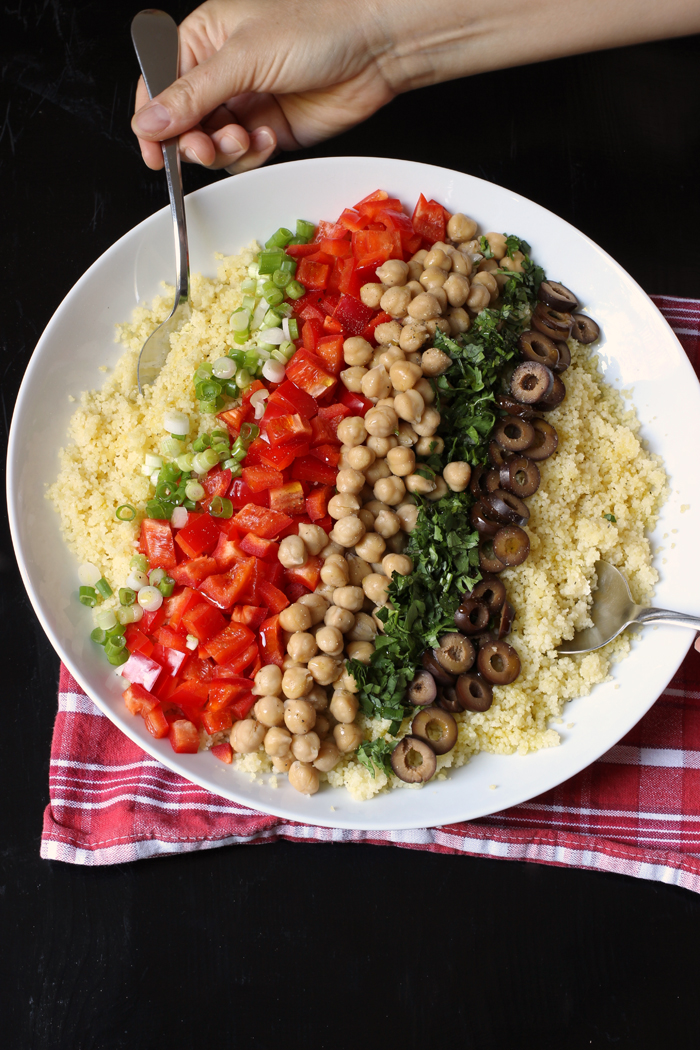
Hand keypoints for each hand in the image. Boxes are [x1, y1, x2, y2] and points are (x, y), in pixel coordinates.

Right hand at [131, 0, 397, 173]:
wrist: (373, 50)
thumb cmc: (316, 28)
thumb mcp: (243, 57)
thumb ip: (192, 96)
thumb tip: (148, 122)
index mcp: (203, 40)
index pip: (158, 87)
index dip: (152, 123)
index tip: (154, 152)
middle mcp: (220, 74)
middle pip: (183, 125)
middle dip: (192, 142)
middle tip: (206, 147)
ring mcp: (245, 104)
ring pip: (212, 146)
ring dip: (224, 151)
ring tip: (245, 138)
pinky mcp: (269, 131)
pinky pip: (244, 157)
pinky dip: (252, 155)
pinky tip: (269, 137)